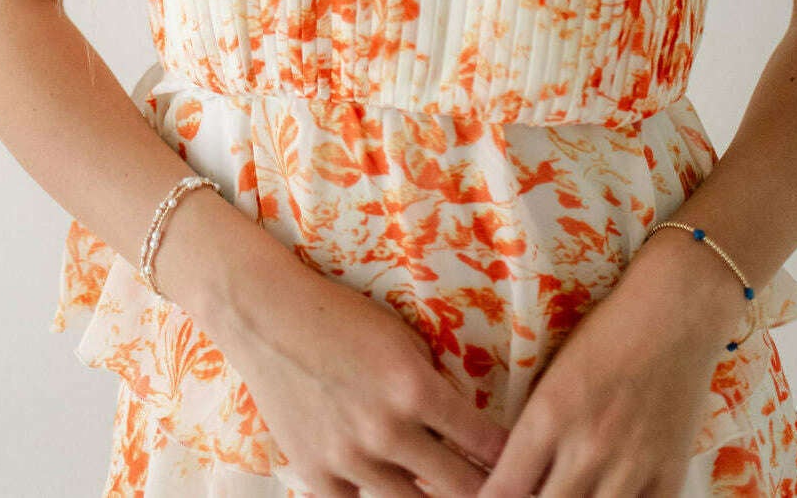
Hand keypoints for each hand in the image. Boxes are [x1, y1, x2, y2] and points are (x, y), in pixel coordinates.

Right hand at [220, 262, 511, 497]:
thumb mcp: (402, 339)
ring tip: (448, 493)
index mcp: (415, 388)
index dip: (512, 460)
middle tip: (501, 492)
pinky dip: (377, 497)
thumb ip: (433, 385)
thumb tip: (464, 428)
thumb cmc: (342, 317)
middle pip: (458, 488)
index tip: (526, 468)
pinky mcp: (317, 474)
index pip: (484, 443)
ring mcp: (349, 459)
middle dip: (485, 492)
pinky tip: (390, 489)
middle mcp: (386, 431)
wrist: (270, 316)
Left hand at [473, 235, 746, 496]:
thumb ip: (534, 430)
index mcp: (549, 415)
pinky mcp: (669, 475)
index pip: (504, 490)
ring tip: (572, 494)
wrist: (673, 312)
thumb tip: (513, 479)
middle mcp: (587, 447)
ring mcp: (631, 466)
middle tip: (535, 494)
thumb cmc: (606, 332)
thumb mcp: (554, 374)